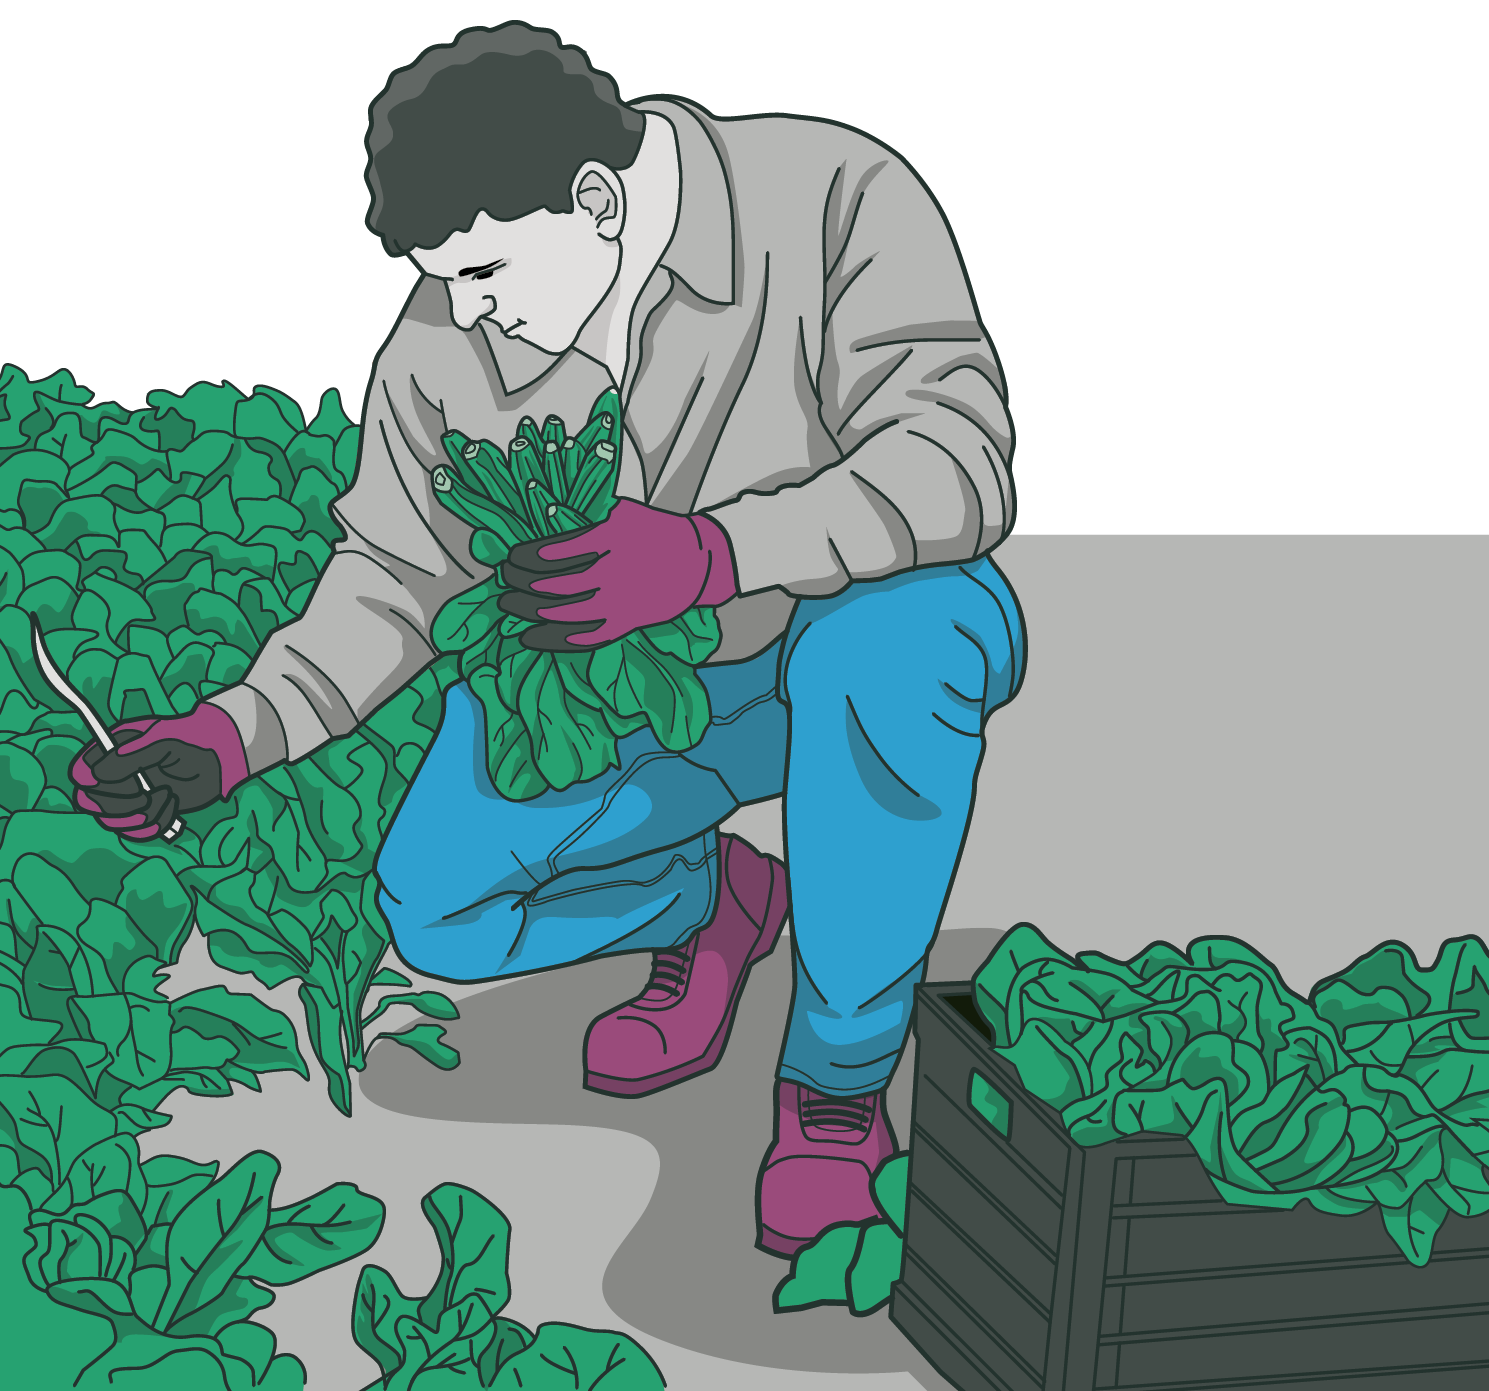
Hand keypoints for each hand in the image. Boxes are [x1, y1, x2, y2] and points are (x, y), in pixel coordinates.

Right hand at [69, 703, 250, 840]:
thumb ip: (130, 757)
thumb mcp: (164, 741)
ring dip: (141, 816)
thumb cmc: (193, 740)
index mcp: (112, 750)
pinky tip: (172, 808)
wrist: (222, 758)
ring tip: (167, 797)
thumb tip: (94, 776)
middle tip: (147, 795)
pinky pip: (134, 834)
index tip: (118, 782)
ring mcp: (129, 797)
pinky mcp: (145, 815)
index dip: (91, 782)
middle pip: (90, 803)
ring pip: (110, 822)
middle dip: (120, 804)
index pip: (80, 772)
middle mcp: (115, 775)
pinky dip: (154, 826)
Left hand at [499, 498, 738, 650]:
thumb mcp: (622, 512)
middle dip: (518, 585)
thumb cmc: (657, 531)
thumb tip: (545, 521)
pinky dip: (552, 641)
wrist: (699, 561)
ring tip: (508, 606)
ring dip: (527, 612)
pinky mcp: (623, 624)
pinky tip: (529, 637)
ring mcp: (616, 603)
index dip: (522, 558)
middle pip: (549, 586)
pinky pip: (581, 639)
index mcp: (606, 541)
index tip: (509, 558)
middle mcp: (608, 573)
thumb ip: (586, 519)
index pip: (550, 553)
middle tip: (503, 581)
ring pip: (560, 614)